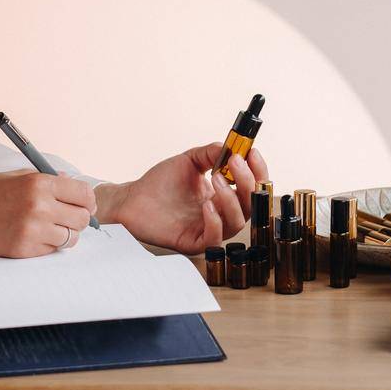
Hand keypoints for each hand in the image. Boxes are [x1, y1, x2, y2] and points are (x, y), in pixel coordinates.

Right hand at [0, 169, 96, 257]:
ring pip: (70, 238)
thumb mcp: (15, 175)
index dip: (87, 200)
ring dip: (65, 234)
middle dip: (78, 218)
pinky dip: (48, 246)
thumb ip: (45, 178)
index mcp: (39, 183)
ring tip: (50, 228)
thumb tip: (71, 181)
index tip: (83, 204)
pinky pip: (52, 251)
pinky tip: (33, 237)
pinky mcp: (24, 250)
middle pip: (81, 218)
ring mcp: (32, 231)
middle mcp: (39, 206)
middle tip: (67, 217)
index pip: (83, 193)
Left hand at [91, 143, 269, 255]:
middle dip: (247, 182)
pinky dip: (215, 221)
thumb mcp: (189, 161)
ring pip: (237, 222)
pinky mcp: (193, 242)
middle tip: (234, 163)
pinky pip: (214, 238)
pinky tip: (206, 205)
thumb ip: (210, 153)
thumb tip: (232, 147)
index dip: (257, 170)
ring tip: (216, 180)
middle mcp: (221, 213)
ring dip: (231, 199)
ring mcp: (208, 229)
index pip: (252, 186)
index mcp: (224, 195)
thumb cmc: (160, 183)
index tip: (253, 152)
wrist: (133, 198)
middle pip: (251, 205)